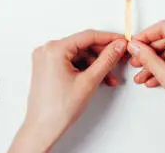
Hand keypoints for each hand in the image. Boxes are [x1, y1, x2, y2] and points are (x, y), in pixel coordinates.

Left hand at [9, 30, 126, 152]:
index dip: (108, 38)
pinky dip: (85, 69)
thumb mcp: (89, 81)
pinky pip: (71, 61)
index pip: (88, 36)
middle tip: (119, 58)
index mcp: (54, 49)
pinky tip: (97, 78)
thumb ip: (106, 60)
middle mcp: (47, 50)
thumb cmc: (58, 109)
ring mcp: (46, 58)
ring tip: (108, 77)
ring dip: (95, 65)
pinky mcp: (48, 67)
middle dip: (102, 55)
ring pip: (79, 55)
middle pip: (83, 45)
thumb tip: (117, 46)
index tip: (121, 41)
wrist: (43, 129)